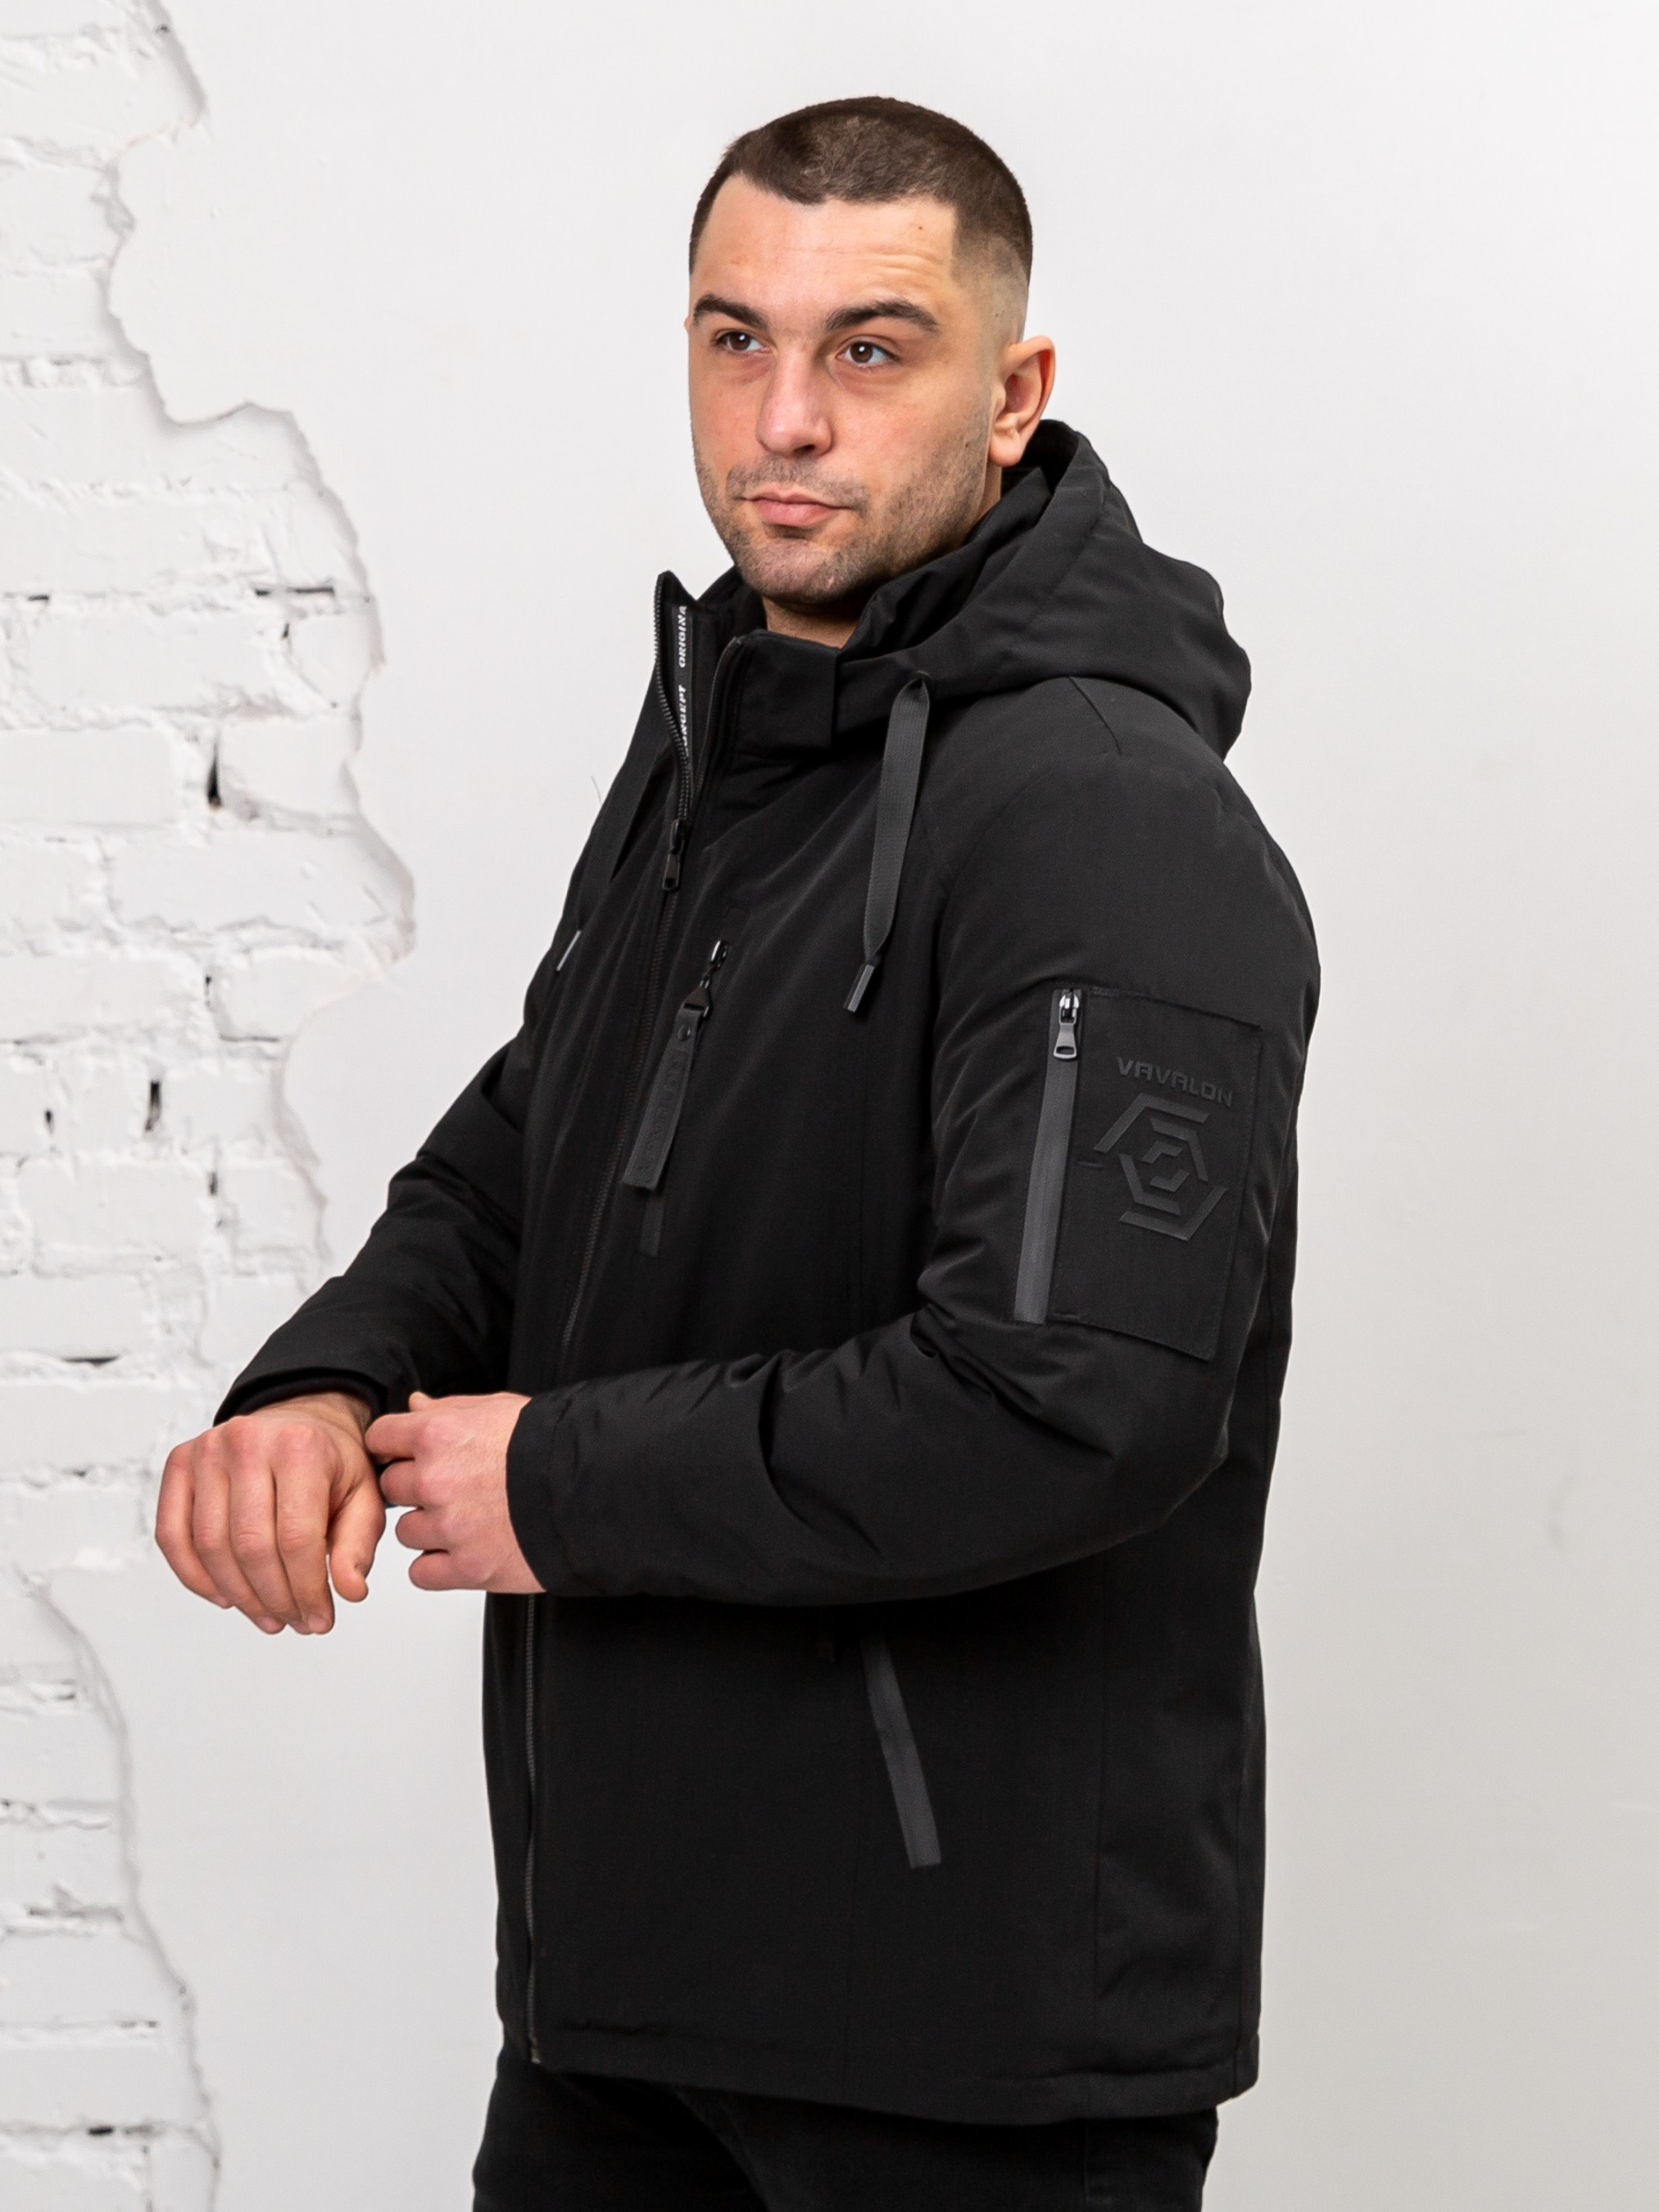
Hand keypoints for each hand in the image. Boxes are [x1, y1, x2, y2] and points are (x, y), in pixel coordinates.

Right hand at [155, 1391, 381, 1634]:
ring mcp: (207, 1450)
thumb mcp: (363, 1497)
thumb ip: (358, 1545)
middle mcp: (248, 1441)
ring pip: (210, 1545)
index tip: (320, 1620)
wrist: (299, 1421)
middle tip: (293, 1623)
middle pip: (250, 1545)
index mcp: (301, 1447)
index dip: (307, 1590)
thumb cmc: (331, 1464)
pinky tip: (224, 1597)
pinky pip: (172, 1535)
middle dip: (274, 1598)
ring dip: (238, 1595)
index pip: (297, 1538)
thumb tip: (350, 1592)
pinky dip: (193, 1576)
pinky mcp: (179, 1463)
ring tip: (266, 1616)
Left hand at [368, 1391, 540, 1594]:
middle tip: (450, 1488)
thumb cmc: (552, 1446)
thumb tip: (415, 1406)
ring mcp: (449, 1527)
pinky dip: (438, 1566)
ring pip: (406, 1532)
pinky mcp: (467, 1568)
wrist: (595, 1489)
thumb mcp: (499, 1409)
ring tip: (467, 1519)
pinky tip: (464, 1549)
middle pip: (391, 1487)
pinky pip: (421, 1573)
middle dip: (415, 1488)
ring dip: (429, 1528)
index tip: (404, 1454)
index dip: (393, 1447)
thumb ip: (449, 1409)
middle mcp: (435, 1480)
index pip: (381, 1439)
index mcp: (438, 1435)